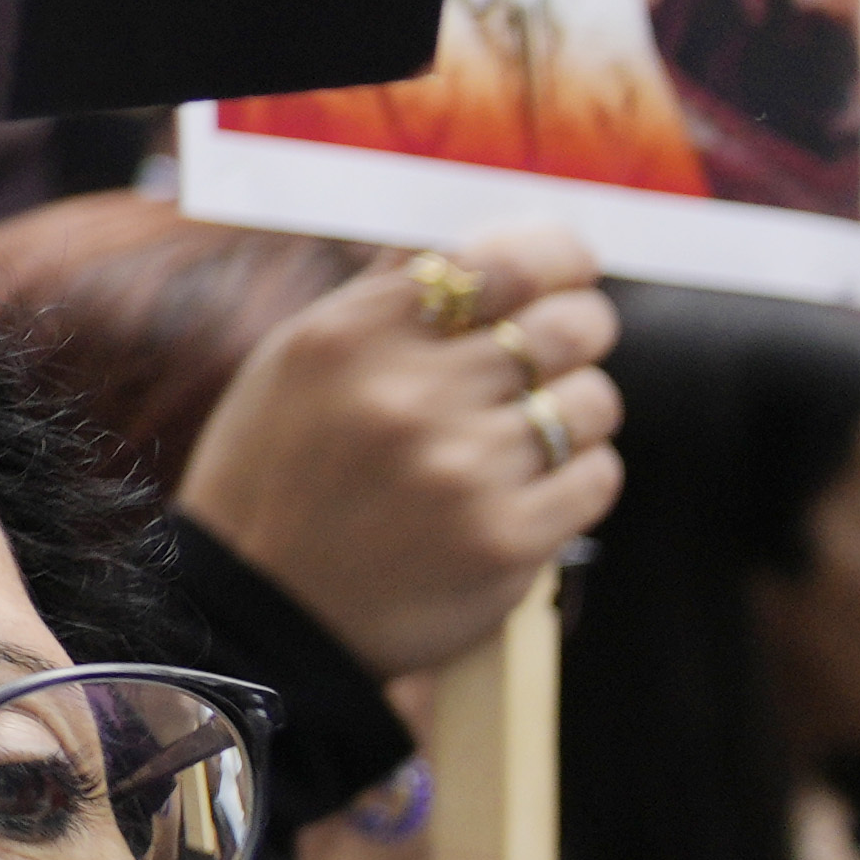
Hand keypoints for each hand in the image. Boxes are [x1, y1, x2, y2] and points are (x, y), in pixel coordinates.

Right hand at [180, 228, 617, 675]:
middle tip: (566, 344)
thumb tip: (481, 244)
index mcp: (349, 337)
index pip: (500, 263)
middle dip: (580, 329)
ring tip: (531, 431)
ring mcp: (462, 470)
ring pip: (591, 402)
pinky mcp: (507, 540)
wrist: (262, 615)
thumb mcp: (294, 365)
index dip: (554, 257)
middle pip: (566, 326)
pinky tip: (530, 485)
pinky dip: (578, 475)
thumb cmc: (277, 478)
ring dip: (574, 410)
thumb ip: (382, 300)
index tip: (566, 268)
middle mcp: (407, 395)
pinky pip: (598, 475)